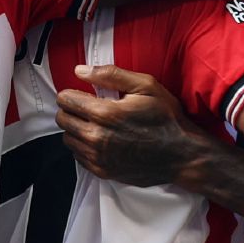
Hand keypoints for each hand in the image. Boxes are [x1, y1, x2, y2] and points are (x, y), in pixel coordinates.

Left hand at [56, 63, 221, 189]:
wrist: (182, 155)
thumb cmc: (166, 117)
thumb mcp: (145, 86)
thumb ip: (110, 74)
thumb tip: (79, 71)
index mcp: (104, 113)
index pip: (65, 100)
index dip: (72, 93)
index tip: (83, 94)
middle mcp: (96, 137)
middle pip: (62, 119)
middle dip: (71, 110)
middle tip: (88, 107)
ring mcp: (98, 157)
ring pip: (68, 139)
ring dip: (76, 129)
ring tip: (95, 124)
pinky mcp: (102, 171)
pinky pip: (78, 157)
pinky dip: (84, 147)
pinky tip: (101, 140)